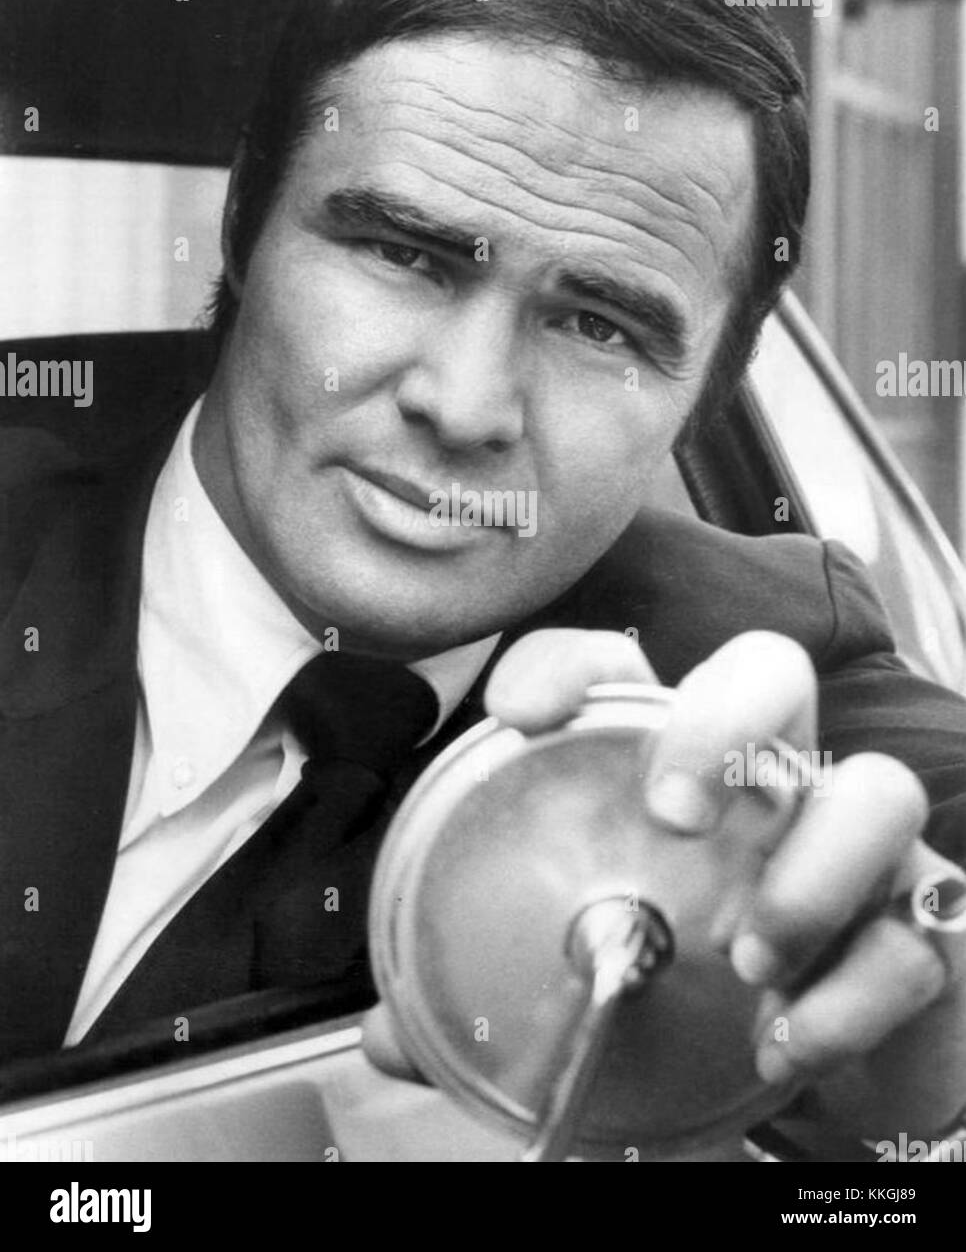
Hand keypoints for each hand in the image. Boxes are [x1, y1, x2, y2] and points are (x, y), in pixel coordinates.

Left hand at [364, 627, 965, 1147]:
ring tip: (747, 954)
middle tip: (670, 809)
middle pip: (771, 674)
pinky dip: (854, 996)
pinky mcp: (920, 930)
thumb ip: (484, 992)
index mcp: (672, 763)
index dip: (572, 664)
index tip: (517, 712)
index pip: (623, 666)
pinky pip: (916, 940)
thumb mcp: (574, 969)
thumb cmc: (684, 981)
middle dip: (722, 719)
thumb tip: (387, 1036)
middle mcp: (770, 782)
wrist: (801, 1049)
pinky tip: (789, 1043)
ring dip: (812, 870)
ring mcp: (853, 851)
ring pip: (875, 791)